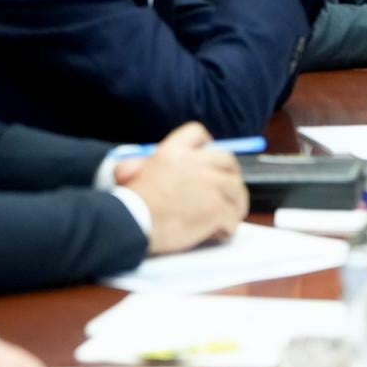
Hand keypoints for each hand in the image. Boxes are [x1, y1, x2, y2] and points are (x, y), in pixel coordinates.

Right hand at [117, 122, 247, 253]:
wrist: (133, 225)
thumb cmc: (129, 205)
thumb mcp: (129, 174)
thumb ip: (139, 165)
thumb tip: (135, 166)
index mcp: (173, 152)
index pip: (197, 133)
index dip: (206, 145)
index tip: (208, 158)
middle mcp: (195, 163)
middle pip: (227, 161)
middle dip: (231, 176)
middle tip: (228, 192)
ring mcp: (210, 185)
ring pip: (237, 190)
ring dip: (235, 204)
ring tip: (227, 217)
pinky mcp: (216, 208)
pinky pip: (233, 217)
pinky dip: (228, 227)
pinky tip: (218, 233)